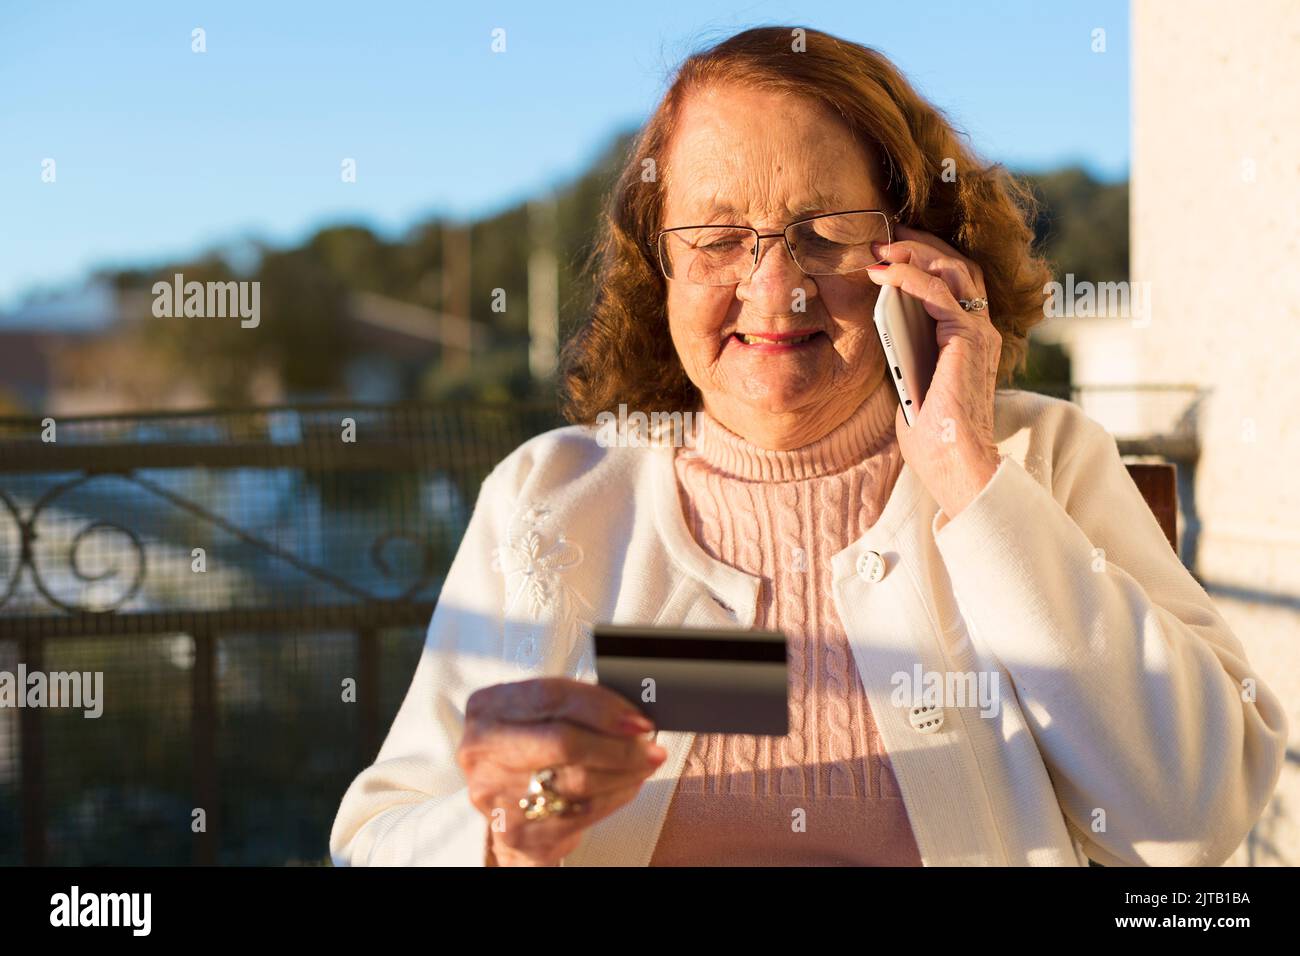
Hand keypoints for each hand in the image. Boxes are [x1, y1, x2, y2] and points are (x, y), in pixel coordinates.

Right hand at [457, 677, 666, 865]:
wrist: (509, 807)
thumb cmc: (530, 751)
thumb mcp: (538, 716)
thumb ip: (575, 707)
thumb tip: (630, 713)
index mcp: (487, 707)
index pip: (551, 697)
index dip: (601, 706)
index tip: (636, 717)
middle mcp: (483, 750)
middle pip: (563, 741)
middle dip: (616, 744)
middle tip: (648, 745)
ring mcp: (496, 793)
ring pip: (578, 779)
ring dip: (624, 771)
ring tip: (645, 763)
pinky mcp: (517, 830)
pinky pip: (583, 811)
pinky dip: (616, 796)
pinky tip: (628, 785)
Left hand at [867, 225, 1001, 520]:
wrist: (954, 461)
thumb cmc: (931, 434)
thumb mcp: (910, 381)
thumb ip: (905, 351)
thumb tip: (881, 325)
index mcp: (968, 338)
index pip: (954, 282)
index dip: (923, 259)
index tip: (887, 250)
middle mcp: (979, 329)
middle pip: (956, 265)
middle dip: (919, 244)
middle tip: (883, 236)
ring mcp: (978, 330)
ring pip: (951, 269)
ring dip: (914, 252)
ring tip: (880, 247)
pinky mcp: (967, 337)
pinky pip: (937, 292)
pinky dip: (908, 276)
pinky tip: (882, 272)